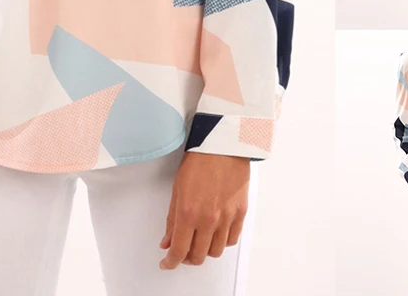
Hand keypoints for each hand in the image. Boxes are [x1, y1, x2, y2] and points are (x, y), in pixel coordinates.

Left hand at [159, 153, 249, 269]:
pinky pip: (231, 239)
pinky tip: (216, 233)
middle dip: (187, 258)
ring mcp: (226, 217)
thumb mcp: (177, 189)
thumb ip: (172, 219)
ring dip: (205, 251)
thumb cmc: (199, 160)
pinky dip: (222, 241)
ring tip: (200, 240)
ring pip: (216, 251)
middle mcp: (208, 219)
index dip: (171, 262)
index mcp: (189, 213)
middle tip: (183, 250)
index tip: (168, 262)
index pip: (179, 251)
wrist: (222, 144)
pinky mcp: (240, 213)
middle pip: (198, 256)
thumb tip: (167, 241)